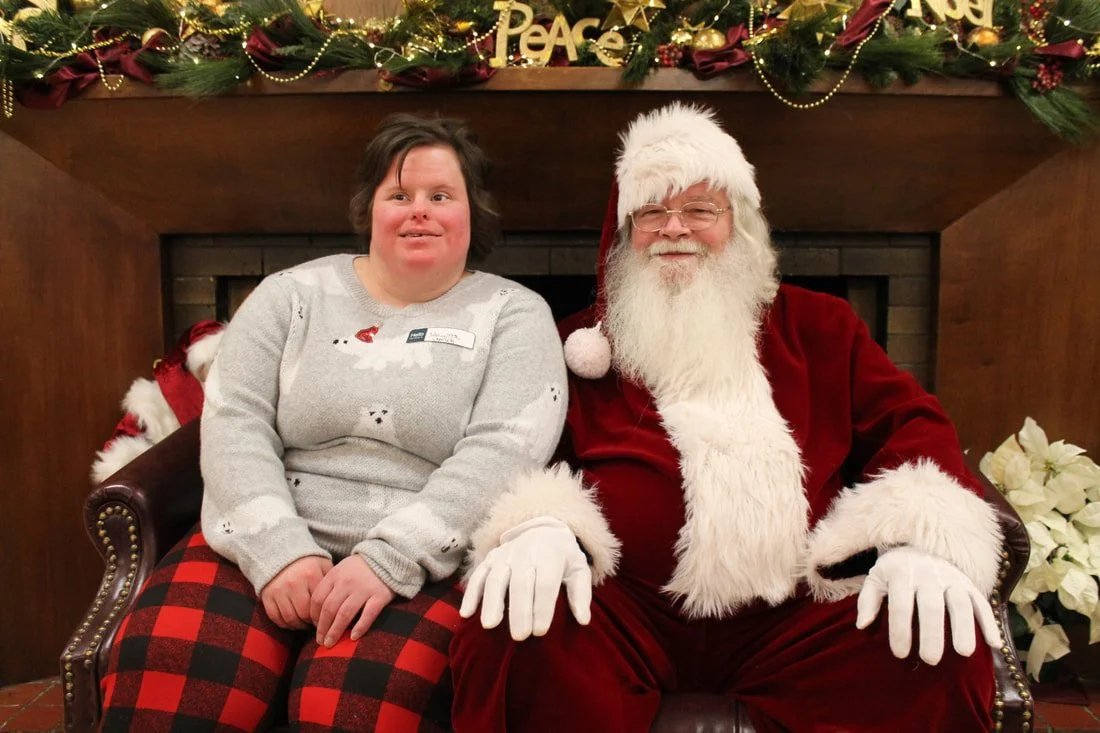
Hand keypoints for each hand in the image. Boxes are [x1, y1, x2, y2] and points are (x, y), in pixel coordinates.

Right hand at [260, 556, 332, 629]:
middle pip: (304, 614)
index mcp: (311, 575)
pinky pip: (275, 617)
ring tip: (305, 623)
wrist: (282, 553)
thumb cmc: (308, 563)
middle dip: (311, 622)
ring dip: (299, 625)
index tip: (326, 618)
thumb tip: (340, 601)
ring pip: (290, 618)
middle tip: (316, 623)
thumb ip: (331, 582)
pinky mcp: (267, 596)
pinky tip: (293, 621)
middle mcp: (294, 583)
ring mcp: (279, 590)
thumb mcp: (323, 566)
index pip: (319, 604)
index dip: (323, 615)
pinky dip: (285, 624)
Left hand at [310, 555, 394, 646]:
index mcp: (335, 575)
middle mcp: (347, 582)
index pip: (317, 599)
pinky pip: (368, 614)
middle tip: (320, 642)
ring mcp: (364, 589)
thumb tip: (317, 614)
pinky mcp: (380, 595)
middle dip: (322, 628)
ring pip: (345, 614)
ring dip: (335, 631)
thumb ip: (329, 586)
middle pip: (329, 609)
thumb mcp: (341, 570)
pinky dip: (360, 627)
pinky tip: (353, 637)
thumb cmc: (360, 568)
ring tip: (330, 644)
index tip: (315, 627)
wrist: (387, 557)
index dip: (313, 616)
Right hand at [460, 516, 590, 641]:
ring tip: (490, 626)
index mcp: (550, 554)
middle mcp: (526, 551)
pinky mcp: (491, 558)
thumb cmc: (563, 557)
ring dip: (492, 602)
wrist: (544, 528)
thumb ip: (581, 594)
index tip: (540, 632)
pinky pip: (478, 575)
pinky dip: (471, 593)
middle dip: (519, 610)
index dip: (542, 607)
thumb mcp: (579, 569)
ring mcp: (505, 553)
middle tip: (519, 636)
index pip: (546, 583)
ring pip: (496, 578)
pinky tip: (466, 613)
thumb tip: (584, 620)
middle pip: (520, 583)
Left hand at [855, 546, 999, 664]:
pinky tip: (994, 643)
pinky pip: (981, 601)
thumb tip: (862, 625)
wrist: (921, 543)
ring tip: (964, 652)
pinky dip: (989, 621)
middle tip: (931, 659)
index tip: (901, 654)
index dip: (900, 630)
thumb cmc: (895, 569)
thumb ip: (868, 600)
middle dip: (931, 633)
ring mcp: (951, 577)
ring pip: (960, 603)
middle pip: (931, 606)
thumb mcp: (876, 577)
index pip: (900, 605)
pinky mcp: (969, 582)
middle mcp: (928, 574)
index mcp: (901, 574)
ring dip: (964, 627)